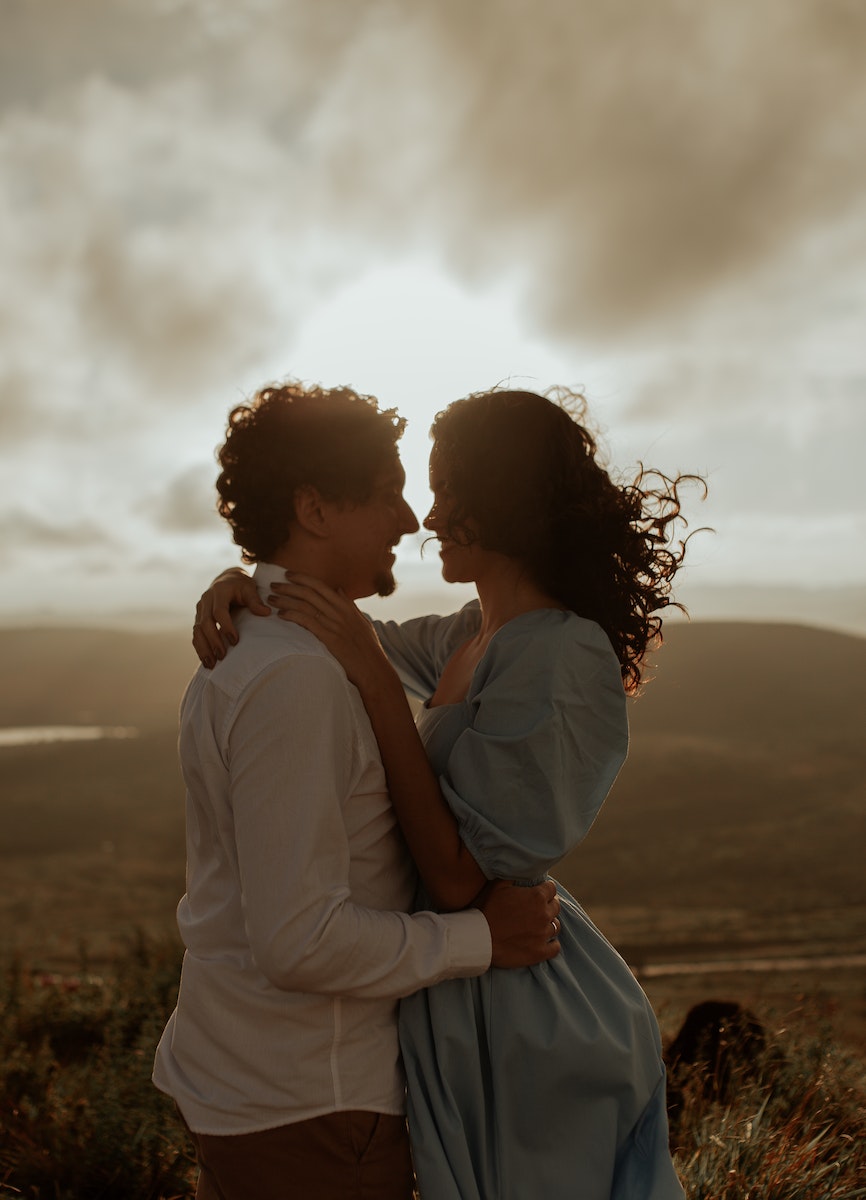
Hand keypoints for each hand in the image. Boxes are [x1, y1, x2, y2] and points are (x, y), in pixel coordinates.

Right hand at [192, 568, 270, 666]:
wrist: (227, 579)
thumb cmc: (241, 585)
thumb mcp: (249, 588)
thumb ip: (255, 600)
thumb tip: (266, 613)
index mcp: (219, 591)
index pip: (219, 611)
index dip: (226, 626)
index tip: (235, 641)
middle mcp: (206, 600)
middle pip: (205, 623)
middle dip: (213, 641)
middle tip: (222, 656)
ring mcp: (200, 610)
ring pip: (197, 630)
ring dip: (203, 648)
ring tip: (210, 664)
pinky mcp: (199, 618)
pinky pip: (196, 634)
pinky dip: (200, 647)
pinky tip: (206, 660)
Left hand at [268, 573, 396, 695]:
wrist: (373, 668)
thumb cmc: (369, 648)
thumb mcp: (362, 622)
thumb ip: (350, 605)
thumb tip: (340, 589)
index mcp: (347, 606)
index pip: (321, 586)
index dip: (303, 578)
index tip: (288, 574)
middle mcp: (339, 612)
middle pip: (309, 593)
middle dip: (289, 587)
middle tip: (273, 584)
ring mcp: (334, 624)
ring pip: (305, 605)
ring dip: (285, 601)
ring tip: (271, 599)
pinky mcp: (329, 637)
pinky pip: (307, 622)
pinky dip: (292, 616)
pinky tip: (281, 615)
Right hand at [478, 880, 560, 968]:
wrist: (478, 938)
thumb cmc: (486, 909)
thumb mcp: (497, 885)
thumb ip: (513, 875)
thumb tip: (519, 868)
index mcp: (537, 896)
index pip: (551, 888)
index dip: (544, 889)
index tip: (538, 892)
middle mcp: (544, 914)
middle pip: (555, 906)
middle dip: (548, 905)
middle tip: (535, 908)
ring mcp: (543, 934)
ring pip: (555, 926)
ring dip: (548, 923)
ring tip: (537, 924)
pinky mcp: (540, 952)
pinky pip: (555, 947)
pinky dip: (551, 944)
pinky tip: (542, 941)